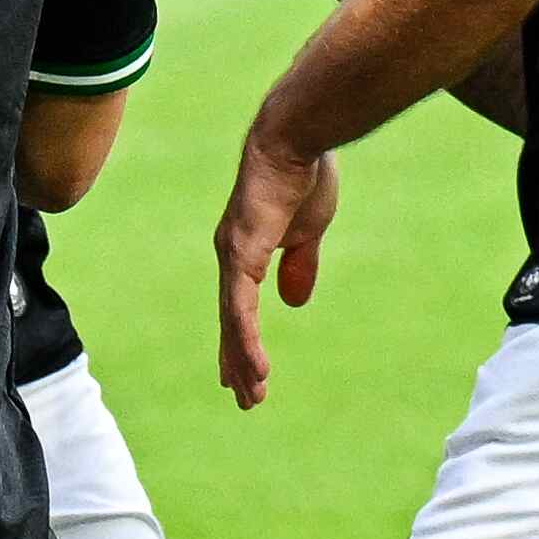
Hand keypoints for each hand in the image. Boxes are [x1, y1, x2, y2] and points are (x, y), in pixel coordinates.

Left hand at [213, 131, 337, 407]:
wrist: (297, 140)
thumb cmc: (304, 178)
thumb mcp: (307, 232)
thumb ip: (299, 265)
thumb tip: (293, 302)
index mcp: (246, 252)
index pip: (240, 307)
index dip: (242, 341)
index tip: (244, 372)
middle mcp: (231, 257)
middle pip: (231, 320)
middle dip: (237, 360)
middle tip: (244, 398)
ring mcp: (233, 255)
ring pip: (234, 321)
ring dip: (243, 360)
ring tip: (251, 394)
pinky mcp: (242, 252)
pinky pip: (241, 306)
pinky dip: (246, 338)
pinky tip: (252, 364)